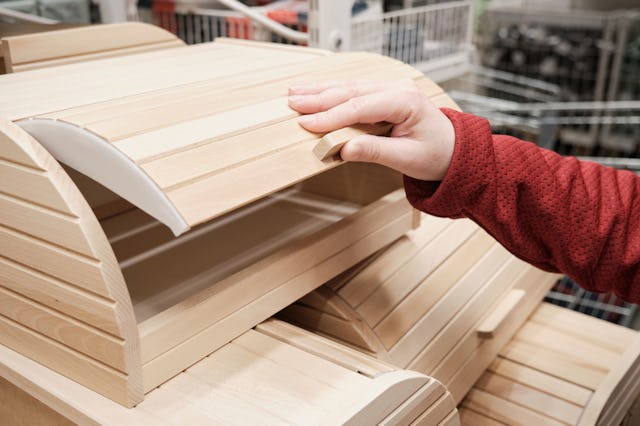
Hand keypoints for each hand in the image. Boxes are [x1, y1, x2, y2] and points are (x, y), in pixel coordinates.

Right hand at [288, 79, 454, 180]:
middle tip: (293, 104)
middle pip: (351, 91)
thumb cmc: (436, 154)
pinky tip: (314, 92)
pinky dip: (332, 93)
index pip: (361, 106)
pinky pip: (354, 91)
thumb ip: (375, 151)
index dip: (332, 116)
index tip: (309, 123)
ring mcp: (390, 89)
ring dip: (321, 91)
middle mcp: (397, 89)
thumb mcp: (406, 158)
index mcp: (406, 101)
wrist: (453, 151)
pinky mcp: (384, 95)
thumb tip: (344, 149)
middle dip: (320, 98)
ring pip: (349, 87)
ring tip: (295, 94)